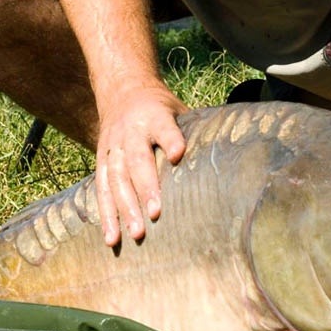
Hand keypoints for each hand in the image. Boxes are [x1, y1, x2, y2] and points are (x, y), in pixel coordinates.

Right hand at [94, 83, 188, 246]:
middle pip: (137, 161)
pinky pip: (101, 190)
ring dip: (124, 209)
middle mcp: (129, 132)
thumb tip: (229, 157)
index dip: (171, 140)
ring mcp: (112, 147)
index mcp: (153, 116)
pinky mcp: (101, 161)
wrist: (122, 91)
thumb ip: (193, 132)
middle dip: (146, 188)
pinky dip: (105, 215)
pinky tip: (112, 239)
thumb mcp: (178, 109)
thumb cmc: (160, 108)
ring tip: (136, 235)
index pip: (163, 128)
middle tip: (156, 215)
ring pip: (115, 180)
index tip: (178, 154)